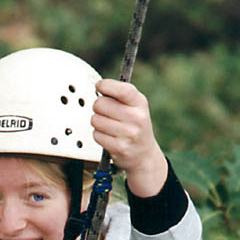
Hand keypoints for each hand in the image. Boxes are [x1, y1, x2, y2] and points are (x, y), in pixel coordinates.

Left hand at [92, 79, 167, 197]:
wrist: (144, 154)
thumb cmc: (135, 126)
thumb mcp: (135, 106)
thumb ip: (119, 95)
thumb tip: (99, 85)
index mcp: (140, 103)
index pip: (121, 90)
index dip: (106, 85)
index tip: (99, 86)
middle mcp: (136, 118)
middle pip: (100, 104)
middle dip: (98, 107)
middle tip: (105, 112)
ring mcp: (128, 134)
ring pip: (95, 120)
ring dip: (97, 122)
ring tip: (108, 126)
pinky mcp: (119, 147)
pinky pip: (96, 135)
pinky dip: (98, 135)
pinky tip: (108, 136)